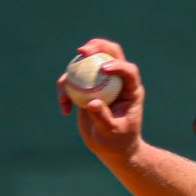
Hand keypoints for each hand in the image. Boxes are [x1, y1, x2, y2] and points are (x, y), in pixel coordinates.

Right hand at [57, 38, 143, 160]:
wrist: (110, 149)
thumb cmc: (117, 143)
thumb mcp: (112, 133)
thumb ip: (103, 118)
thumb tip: (92, 103)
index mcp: (131, 90)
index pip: (128, 71)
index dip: (118, 65)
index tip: (103, 68)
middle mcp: (117, 81)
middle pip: (109, 53)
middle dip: (96, 46)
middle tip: (81, 51)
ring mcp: (101, 82)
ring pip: (87, 63)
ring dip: (72, 70)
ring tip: (64, 91)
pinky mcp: (86, 87)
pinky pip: (72, 80)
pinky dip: (65, 90)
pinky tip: (64, 108)